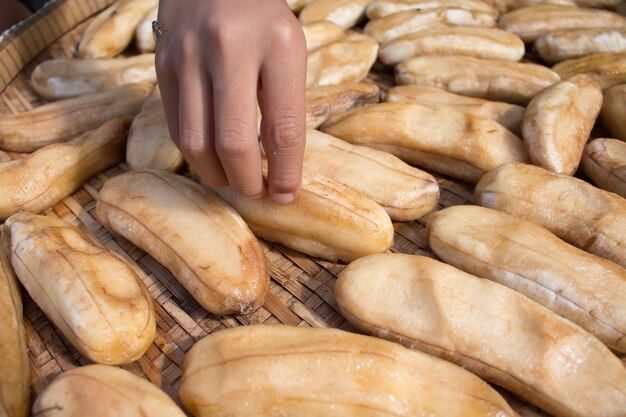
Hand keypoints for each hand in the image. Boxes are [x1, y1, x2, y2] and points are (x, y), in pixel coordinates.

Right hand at [155, 0, 306, 202]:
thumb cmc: (261, 16)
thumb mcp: (289, 47)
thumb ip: (285, 102)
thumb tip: (279, 166)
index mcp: (278, 44)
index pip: (284, 129)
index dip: (285, 173)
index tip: (285, 194)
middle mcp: (230, 48)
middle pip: (234, 144)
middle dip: (247, 182)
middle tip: (256, 191)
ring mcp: (189, 55)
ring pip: (196, 143)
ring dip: (217, 175)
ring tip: (232, 180)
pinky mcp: (162, 63)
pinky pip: (177, 126)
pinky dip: (195, 152)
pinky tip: (210, 156)